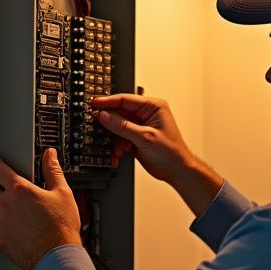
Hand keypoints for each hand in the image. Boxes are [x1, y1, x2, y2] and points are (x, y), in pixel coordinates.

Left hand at [0, 150, 80, 269]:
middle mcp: (6, 205)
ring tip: (8, 212)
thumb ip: (53, 172)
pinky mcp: (1, 241)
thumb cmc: (62, 227)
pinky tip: (6, 229)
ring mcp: (1, 224)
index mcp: (20, 190)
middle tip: (5, 193)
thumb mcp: (63, 194)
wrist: (59, 255)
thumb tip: (50, 156)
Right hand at [91, 93, 223, 217]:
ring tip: (116, 150)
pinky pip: (120, 137)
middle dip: (110, 125)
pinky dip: (118, 146)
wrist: (176, 171)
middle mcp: (146, 114)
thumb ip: (122, 125)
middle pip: (119, 113)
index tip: (94, 103)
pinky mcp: (136, 137)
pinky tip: (119, 154)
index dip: (108, 101)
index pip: (125, 99)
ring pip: (118, 127)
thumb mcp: (144, 137)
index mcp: (153, 106)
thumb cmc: (171, 152)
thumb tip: (104, 115)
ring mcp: (140, 126)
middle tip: (97, 128)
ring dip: (114, 140)